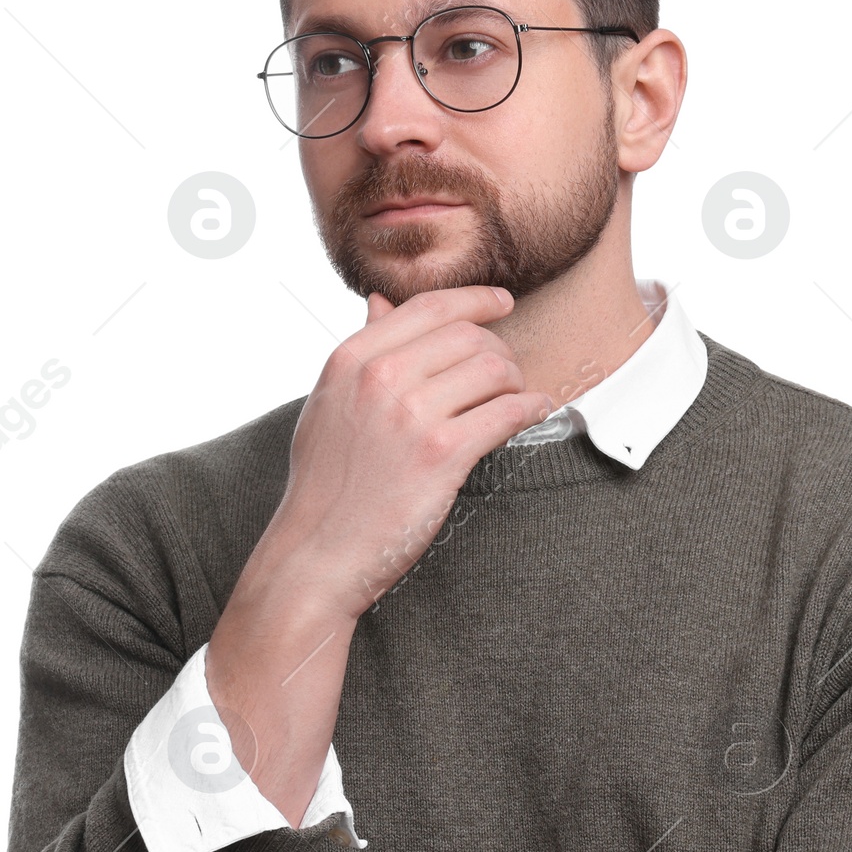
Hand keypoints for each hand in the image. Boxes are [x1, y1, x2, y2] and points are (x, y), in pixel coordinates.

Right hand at [259, 285, 556, 621]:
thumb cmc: (324, 485)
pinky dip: (531, 408)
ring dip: (517, 381)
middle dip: (499, 350)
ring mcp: (412, 415)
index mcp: (352, 359)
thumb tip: (380, 302)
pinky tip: (534, 412)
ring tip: (517, 398)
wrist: (317, 552)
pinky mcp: (443, 454)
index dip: (475, 300)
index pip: (429, 307)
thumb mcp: (329, 404)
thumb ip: (361, 353)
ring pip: (494, 369)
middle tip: (508, 373)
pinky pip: (508, 412)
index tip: (501, 303)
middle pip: (468, 336)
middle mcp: (380, 378)